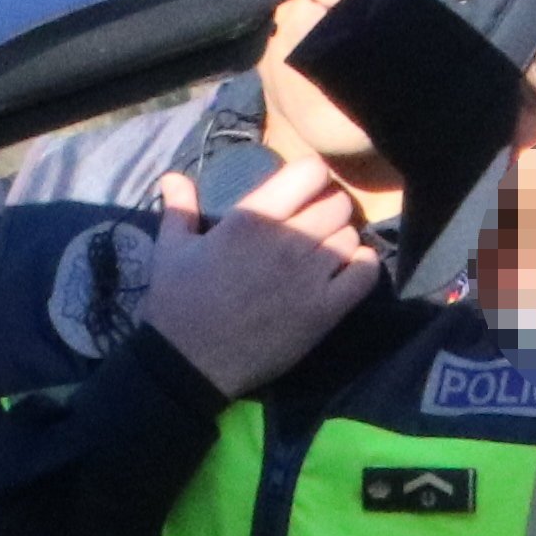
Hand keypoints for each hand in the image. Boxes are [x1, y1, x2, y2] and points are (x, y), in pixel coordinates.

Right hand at [136, 162, 378, 396]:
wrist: (189, 364)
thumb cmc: (177, 304)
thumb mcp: (169, 250)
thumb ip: (179, 207)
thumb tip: (171, 176)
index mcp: (253, 216)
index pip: (310, 171)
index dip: (311, 177)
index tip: (302, 190)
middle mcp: (288, 238)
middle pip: (337, 203)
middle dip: (328, 208)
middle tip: (314, 224)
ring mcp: (310, 276)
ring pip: (350, 235)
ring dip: (342, 240)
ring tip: (326, 252)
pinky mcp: (324, 311)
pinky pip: (365, 273)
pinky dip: (363, 267)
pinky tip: (348, 271)